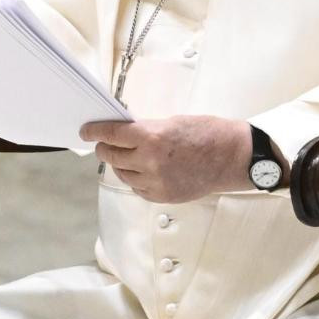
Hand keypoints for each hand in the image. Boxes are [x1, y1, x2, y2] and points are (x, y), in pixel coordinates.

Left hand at [81, 115, 262, 203]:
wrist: (232, 157)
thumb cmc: (209, 134)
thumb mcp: (174, 122)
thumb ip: (148, 130)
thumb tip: (128, 134)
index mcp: (151, 137)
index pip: (112, 135)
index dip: (95, 131)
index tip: (86, 131)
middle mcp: (149, 162)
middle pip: (112, 156)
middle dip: (105, 147)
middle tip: (104, 142)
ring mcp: (155, 182)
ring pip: (122, 174)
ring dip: (121, 163)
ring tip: (127, 156)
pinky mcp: (162, 196)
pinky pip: (137, 187)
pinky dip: (136, 178)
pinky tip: (143, 169)